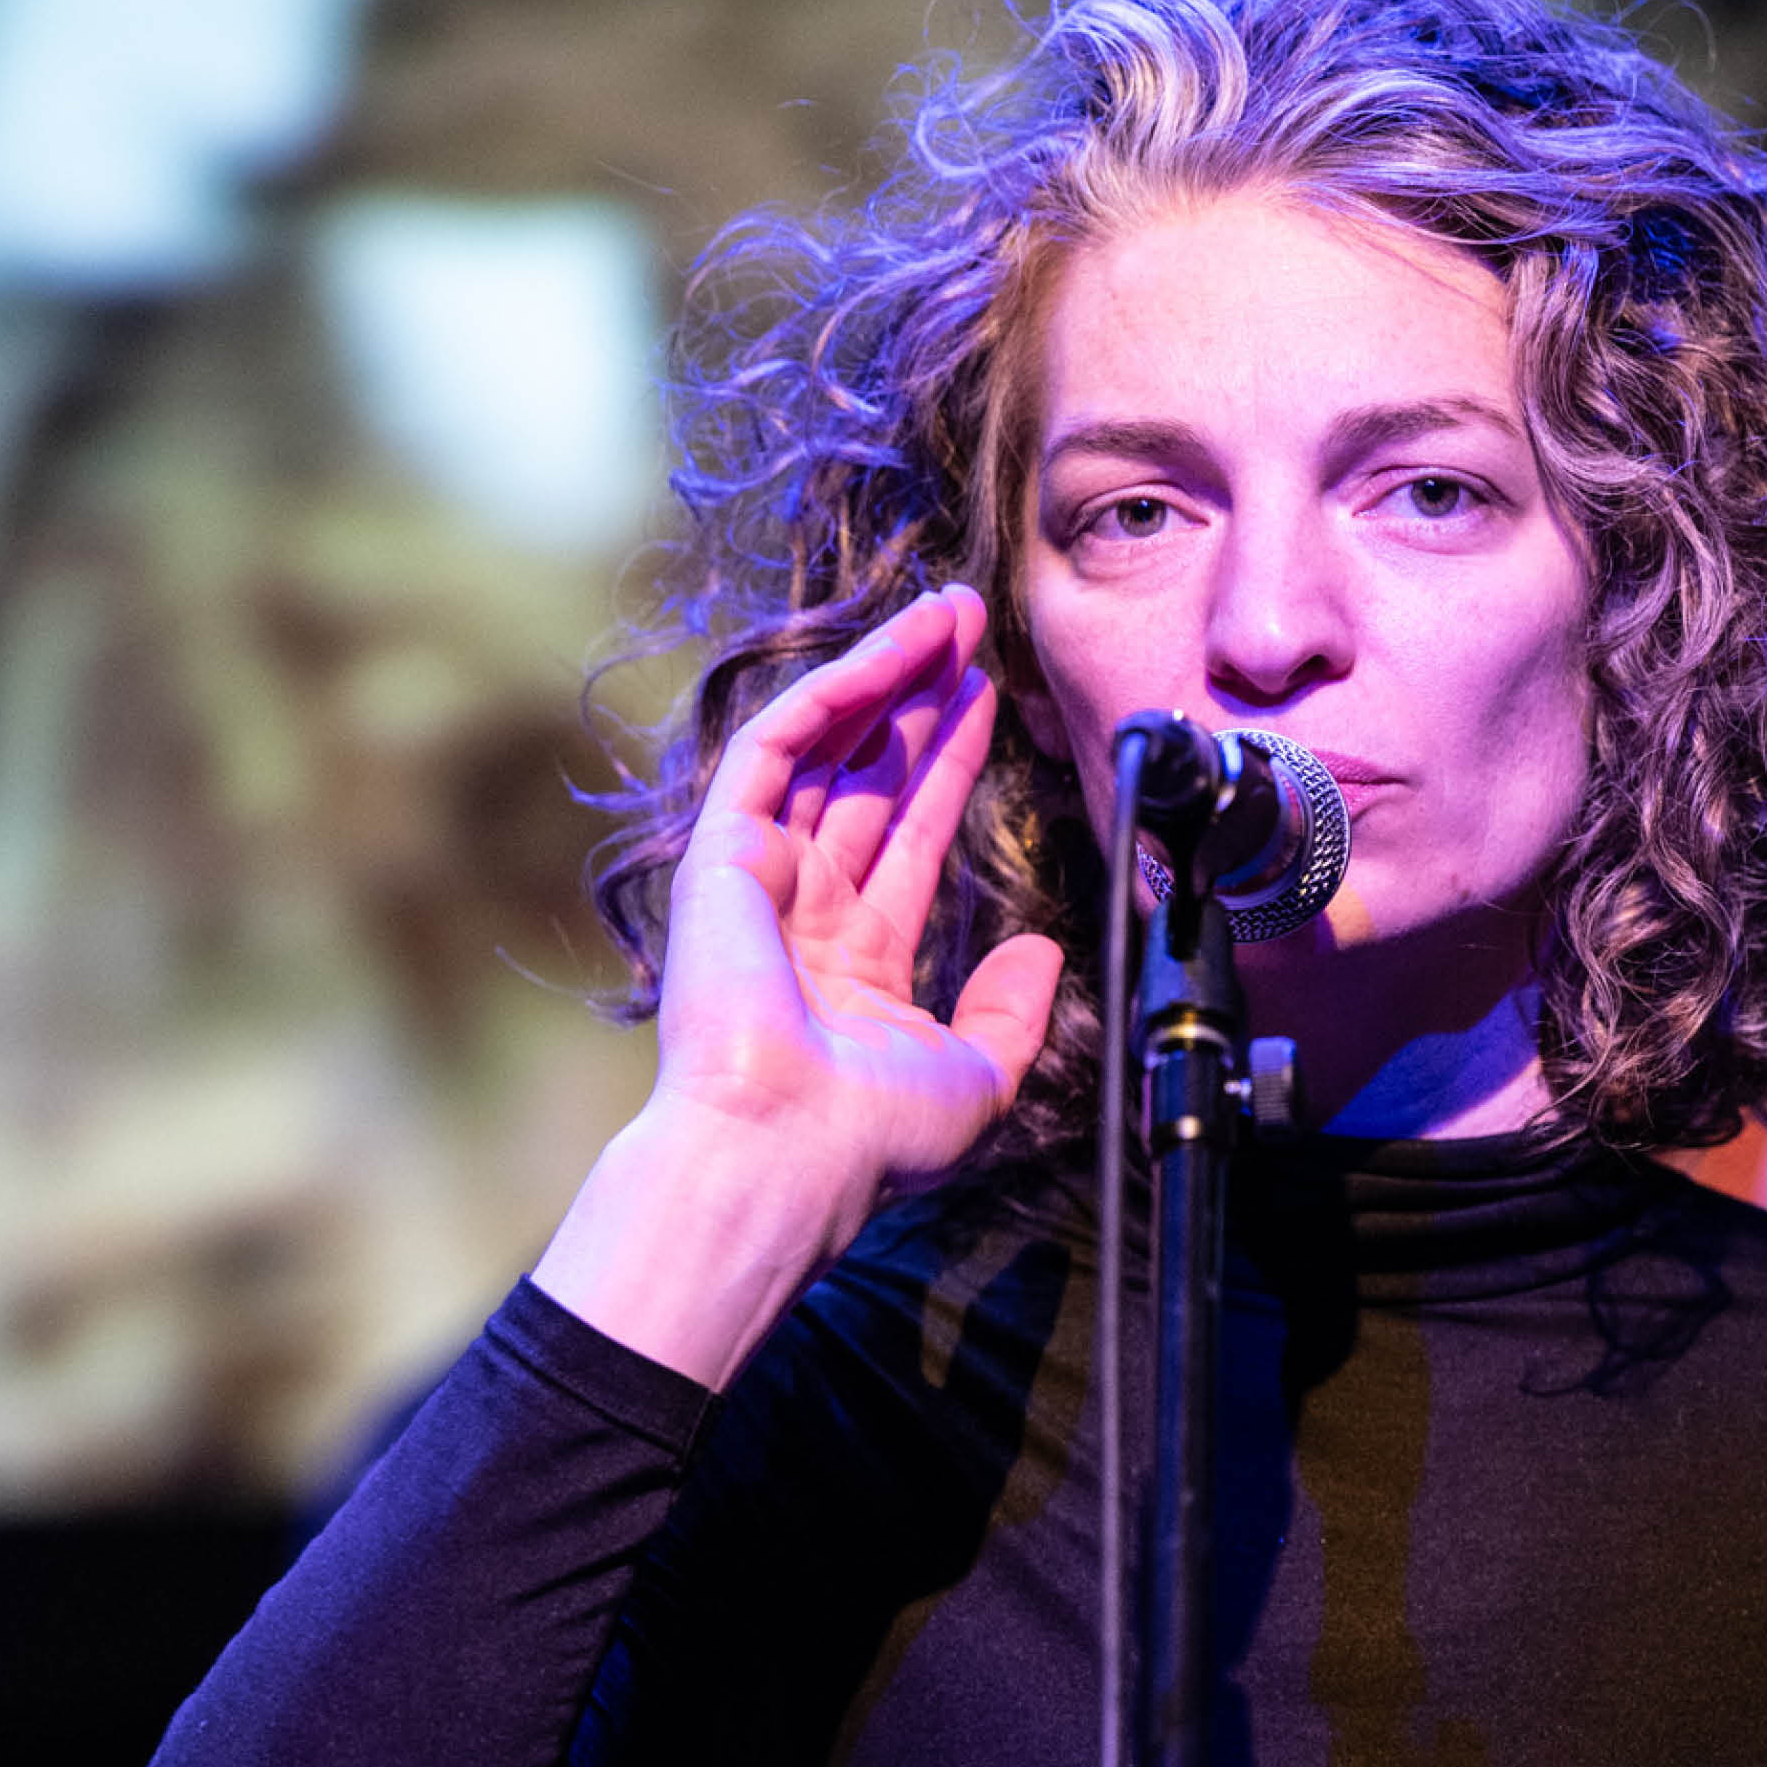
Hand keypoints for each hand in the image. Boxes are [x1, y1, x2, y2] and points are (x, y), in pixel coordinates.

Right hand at [534, 583, 1063, 1384]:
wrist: (784, 1151)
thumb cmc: (862, 1139)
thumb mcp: (972, 1078)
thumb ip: (1008, 1013)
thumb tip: (1042, 955)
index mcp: (847, 961)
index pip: (905, 838)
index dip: (948, 766)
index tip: (991, 704)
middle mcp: (799, 911)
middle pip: (864, 778)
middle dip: (918, 701)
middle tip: (971, 630)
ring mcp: (756, 878)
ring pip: (824, 748)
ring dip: (884, 676)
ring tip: (945, 615)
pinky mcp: (723, 853)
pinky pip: (778, 747)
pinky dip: (835, 692)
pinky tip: (893, 651)